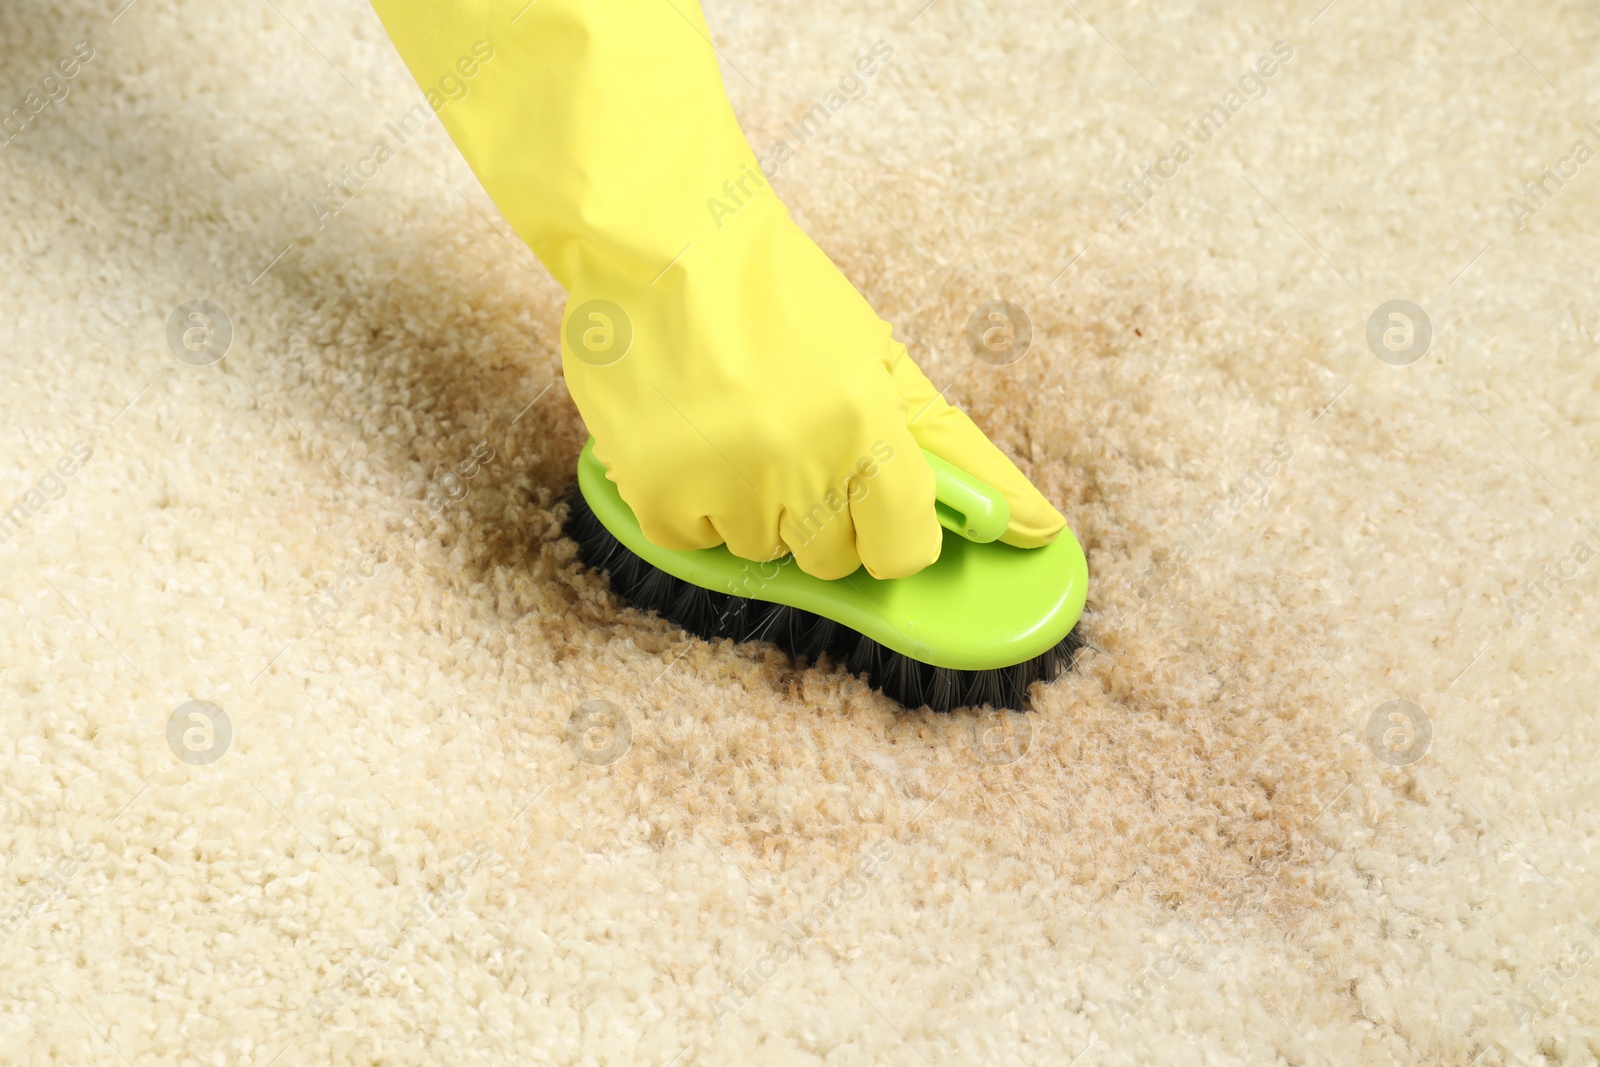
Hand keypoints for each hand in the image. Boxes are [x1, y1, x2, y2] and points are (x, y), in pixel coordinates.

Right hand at [564, 196, 1064, 579]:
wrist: (658, 237)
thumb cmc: (777, 292)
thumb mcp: (880, 358)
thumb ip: (956, 451)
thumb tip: (1041, 530)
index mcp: (867, 427)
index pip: (905, 552)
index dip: (890, 529)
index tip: (874, 502)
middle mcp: (799, 466)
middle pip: (832, 560)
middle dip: (819, 513)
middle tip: (793, 438)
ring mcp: (723, 486)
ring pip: (760, 550)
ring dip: (750, 505)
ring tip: (731, 421)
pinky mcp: (656, 495)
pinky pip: (692, 542)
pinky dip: (689, 502)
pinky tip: (687, 434)